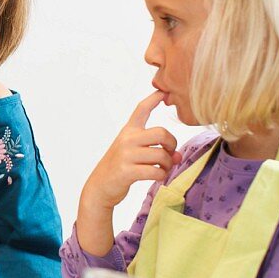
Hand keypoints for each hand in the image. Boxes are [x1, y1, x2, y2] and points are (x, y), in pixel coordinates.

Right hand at [80, 90, 181, 211]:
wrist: (100, 186)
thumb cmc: (120, 167)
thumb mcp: (134, 153)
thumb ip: (156, 150)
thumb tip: (178, 156)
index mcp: (128, 131)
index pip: (141, 110)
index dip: (153, 99)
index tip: (162, 91)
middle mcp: (127, 139)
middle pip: (161, 133)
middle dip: (171, 145)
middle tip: (170, 154)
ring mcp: (126, 155)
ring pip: (161, 155)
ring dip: (167, 165)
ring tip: (162, 169)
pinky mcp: (127, 171)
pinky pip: (156, 171)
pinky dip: (161, 175)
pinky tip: (157, 177)